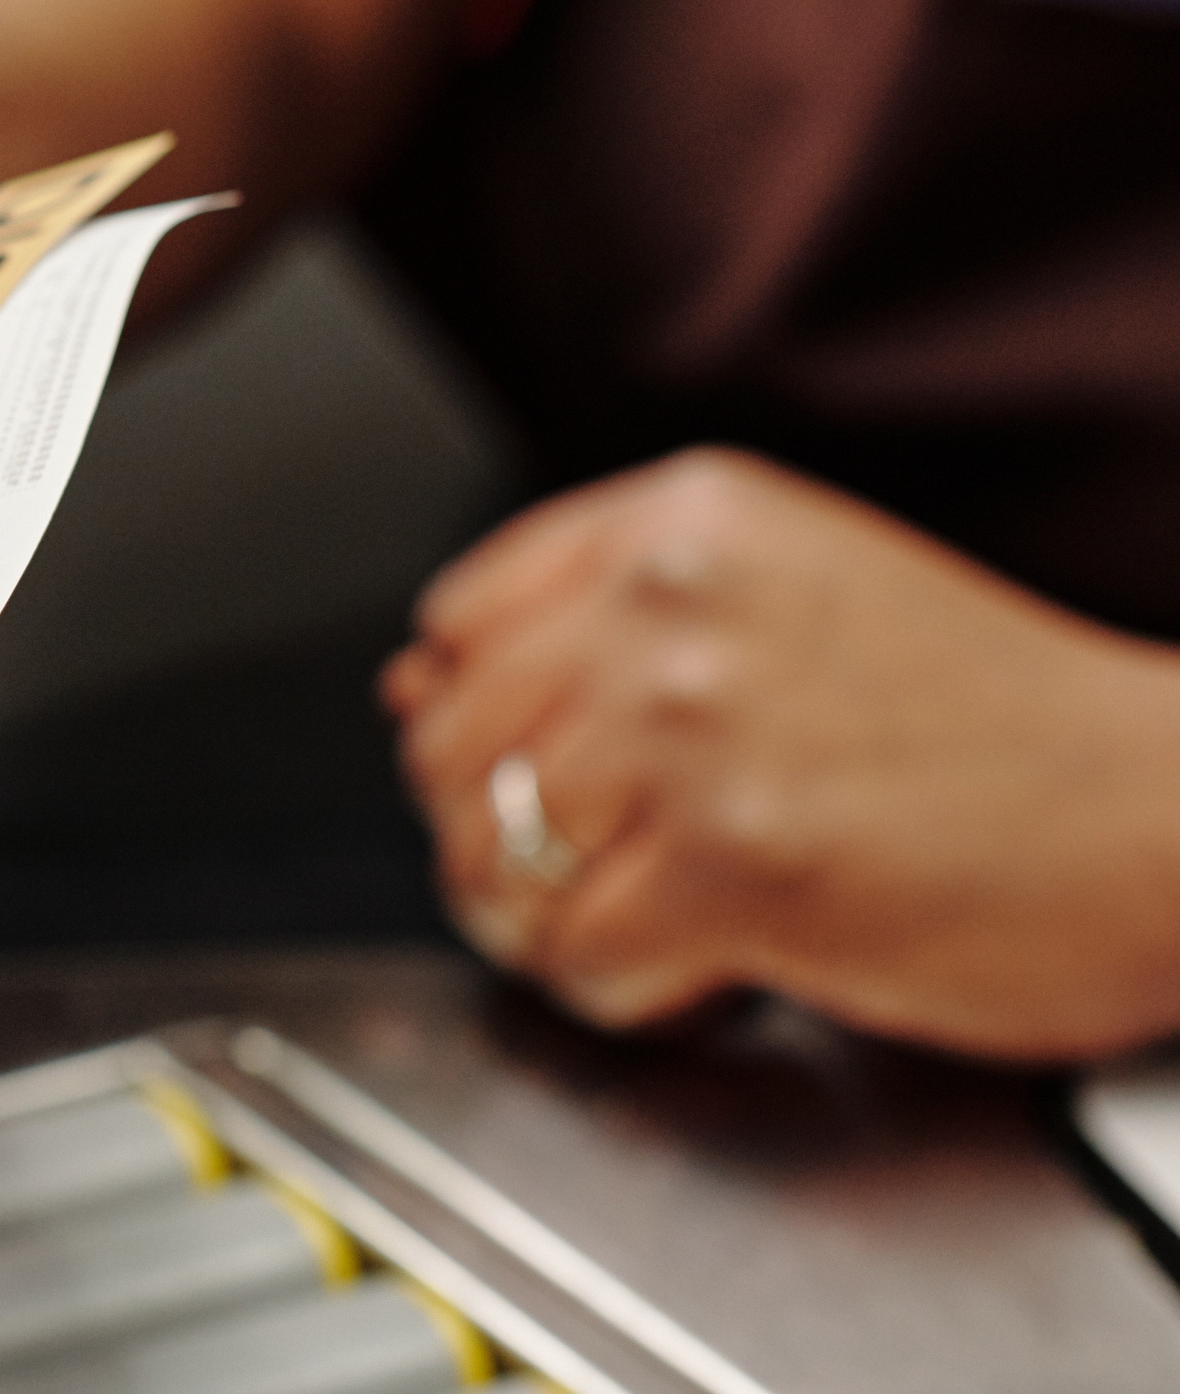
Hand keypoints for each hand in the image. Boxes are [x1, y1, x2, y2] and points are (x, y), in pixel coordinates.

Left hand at [383, 448, 1179, 1059]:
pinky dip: (622, 991)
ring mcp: (693, 731)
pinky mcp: (731, 862)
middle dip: (500, 836)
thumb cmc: (999, 721)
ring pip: (490, 857)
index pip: (459, 619)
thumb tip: (411, 686)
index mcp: (681, 522)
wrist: (1170, 811)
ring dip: (550, 921)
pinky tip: (706, 971)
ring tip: (651, 925)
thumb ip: (602, 621)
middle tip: (600, 876)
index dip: (479, 721)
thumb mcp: (788, 597)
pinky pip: (574, 955)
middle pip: (450, 746)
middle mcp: (667, 607)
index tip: (544, 772)